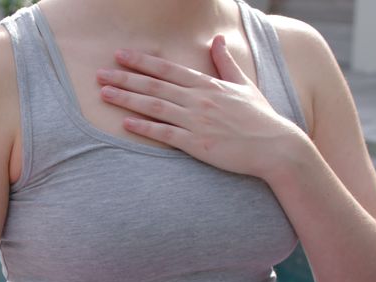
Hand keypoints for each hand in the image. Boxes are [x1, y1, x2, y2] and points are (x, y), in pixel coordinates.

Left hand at [96, 35, 306, 179]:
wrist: (276, 146)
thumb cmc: (260, 117)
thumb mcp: (243, 85)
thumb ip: (225, 63)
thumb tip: (217, 40)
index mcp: (208, 85)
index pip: (168, 70)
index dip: (142, 62)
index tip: (121, 56)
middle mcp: (199, 100)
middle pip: (155, 86)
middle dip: (125, 78)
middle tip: (100, 73)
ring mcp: (197, 121)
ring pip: (155, 106)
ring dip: (127, 99)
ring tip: (104, 93)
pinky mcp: (197, 144)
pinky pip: (165, 134)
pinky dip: (144, 128)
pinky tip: (125, 123)